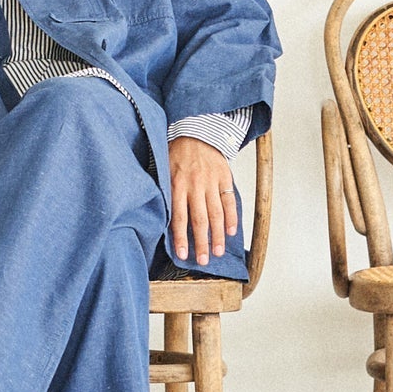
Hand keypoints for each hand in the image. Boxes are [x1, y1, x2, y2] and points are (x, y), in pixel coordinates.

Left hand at [168, 136, 237, 267]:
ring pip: (216, 214)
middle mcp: (194, 185)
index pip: (178, 217)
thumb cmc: (177, 153)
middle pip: (199, 220)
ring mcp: (211, 181)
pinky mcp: (224, 177)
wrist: (197, 131)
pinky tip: (231, 232)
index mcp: (176, 184)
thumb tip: (160, 218)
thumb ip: (165, 192)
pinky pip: (229, 201)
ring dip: (217, 236)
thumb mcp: (164, 169)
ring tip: (217, 252)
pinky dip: (232, 218)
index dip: (181, 238)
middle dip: (201, 243)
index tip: (183, 255)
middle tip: (202, 261)